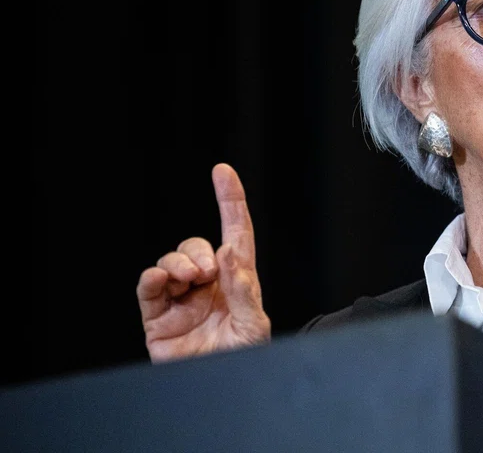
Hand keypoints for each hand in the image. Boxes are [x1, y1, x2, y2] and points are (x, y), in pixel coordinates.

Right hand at [136, 163, 270, 361]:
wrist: (218, 391)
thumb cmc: (242, 359)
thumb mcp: (254, 326)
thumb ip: (244, 289)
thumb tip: (229, 251)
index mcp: (238, 281)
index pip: (236, 232)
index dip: (230, 201)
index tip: (223, 172)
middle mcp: (209, 284)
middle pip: (197, 245)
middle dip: (198, 250)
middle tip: (206, 271)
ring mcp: (181, 298)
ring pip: (172, 260)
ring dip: (179, 262)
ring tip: (190, 280)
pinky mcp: (157, 316)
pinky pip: (149, 286)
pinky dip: (153, 276)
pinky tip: (162, 279)